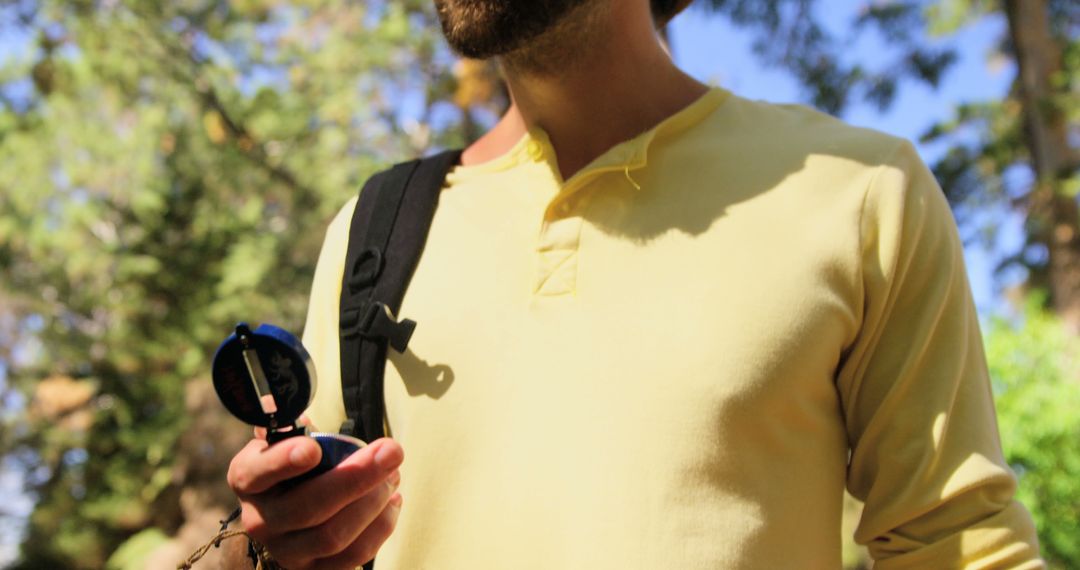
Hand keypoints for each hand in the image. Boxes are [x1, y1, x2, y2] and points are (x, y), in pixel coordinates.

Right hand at [227, 431, 403, 569]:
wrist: (291, 512)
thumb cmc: (294, 467)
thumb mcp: (285, 441)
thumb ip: (294, 428)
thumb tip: (306, 418)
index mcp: (248, 480)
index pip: (257, 473)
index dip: (283, 462)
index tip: (313, 449)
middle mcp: (261, 521)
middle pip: (307, 507)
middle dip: (356, 477)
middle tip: (391, 451)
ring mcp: (287, 551)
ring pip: (333, 535)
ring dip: (373, 502)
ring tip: (393, 475)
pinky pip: (354, 556)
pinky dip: (381, 526)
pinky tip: (393, 500)